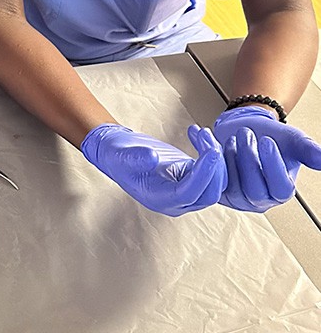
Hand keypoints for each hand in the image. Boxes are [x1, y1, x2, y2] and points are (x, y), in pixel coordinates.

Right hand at [81, 123, 225, 216]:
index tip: (211, 152)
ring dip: (215, 156)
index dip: (203, 174)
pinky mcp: (191, 175)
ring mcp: (186, 189)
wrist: (117, 152)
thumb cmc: (117, 156)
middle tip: (206, 136)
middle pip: (209, 192)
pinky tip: (197, 133)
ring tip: (202, 132)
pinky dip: (210, 151)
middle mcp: (176, 200)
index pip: (190, 193)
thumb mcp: (121, 155)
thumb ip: (136, 158)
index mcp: (160, 200)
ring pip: (215, 182)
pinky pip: (212, 169)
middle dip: (214, 164)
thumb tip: (152, 157)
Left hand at [213, 106, 320, 211]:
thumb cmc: (271, 137)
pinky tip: (204, 137)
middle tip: (245, 134)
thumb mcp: (293, 140)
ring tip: (232, 136)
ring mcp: (237, 197)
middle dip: (248, 158)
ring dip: (229, 157)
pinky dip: (207, 156)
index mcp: (282, 191)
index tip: (266, 141)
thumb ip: (308, 150)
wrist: (246, 128)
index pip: (280, 188)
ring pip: (231, 185)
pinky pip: (211, 179)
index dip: (273, 166)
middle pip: (253, 189)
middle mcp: (260, 199)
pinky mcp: (217, 190)